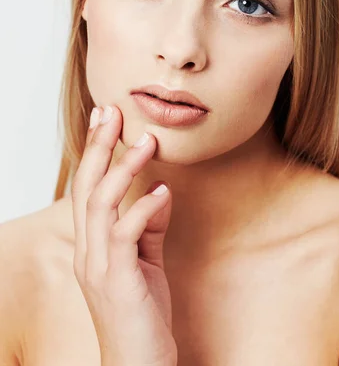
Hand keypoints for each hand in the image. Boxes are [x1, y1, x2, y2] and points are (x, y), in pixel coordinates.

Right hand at [71, 105, 177, 365]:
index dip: (93, 151)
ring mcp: (99, 267)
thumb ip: (149, 227)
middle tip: (114, 112)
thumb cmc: (142, 316)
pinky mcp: (118, 282)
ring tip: (146, 142)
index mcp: (92, 244)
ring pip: (101, 206)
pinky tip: (162, 192)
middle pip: (86, 187)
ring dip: (123, 170)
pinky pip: (126, 237)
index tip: (105, 118)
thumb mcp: (147, 263)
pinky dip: (143, 210)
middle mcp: (88, 251)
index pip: (86, 187)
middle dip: (99, 147)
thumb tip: (158, 192)